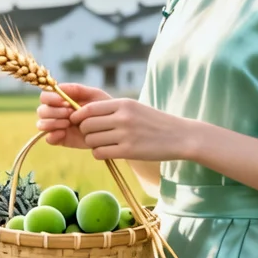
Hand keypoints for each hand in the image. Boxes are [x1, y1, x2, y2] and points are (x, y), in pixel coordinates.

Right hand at [36, 83, 110, 148]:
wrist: (113, 127)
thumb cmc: (103, 107)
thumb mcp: (94, 94)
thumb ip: (76, 89)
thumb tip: (58, 87)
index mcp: (61, 99)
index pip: (45, 97)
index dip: (51, 99)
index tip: (65, 102)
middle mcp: (56, 112)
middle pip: (41, 111)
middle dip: (54, 112)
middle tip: (69, 114)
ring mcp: (57, 126)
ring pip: (41, 124)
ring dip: (52, 123)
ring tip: (68, 123)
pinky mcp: (61, 139)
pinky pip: (49, 138)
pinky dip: (53, 136)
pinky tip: (64, 133)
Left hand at [71, 98, 192, 161]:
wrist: (180, 136)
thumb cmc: (154, 122)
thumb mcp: (135, 108)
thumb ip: (112, 109)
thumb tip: (84, 114)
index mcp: (123, 104)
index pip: (89, 109)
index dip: (78, 116)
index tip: (76, 121)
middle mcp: (123, 117)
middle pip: (87, 125)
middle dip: (85, 132)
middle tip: (94, 135)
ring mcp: (125, 135)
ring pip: (91, 140)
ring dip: (93, 144)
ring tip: (104, 143)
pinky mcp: (128, 151)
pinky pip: (100, 153)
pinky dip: (100, 153)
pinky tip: (109, 152)